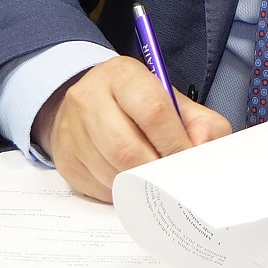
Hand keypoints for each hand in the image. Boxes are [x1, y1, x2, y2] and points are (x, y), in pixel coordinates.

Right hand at [41, 56, 230, 200]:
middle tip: (174, 180)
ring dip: (140, 185)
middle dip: (157, 171)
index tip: (189, 162)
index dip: (175, 143)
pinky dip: (122, 192)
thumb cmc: (140, 105)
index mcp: (123, 75)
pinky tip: (131, 181)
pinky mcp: (65, 159)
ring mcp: (72, 130)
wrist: (91, 105)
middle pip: (127, 149)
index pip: (153, 111)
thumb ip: (201, 123)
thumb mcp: (174, 102)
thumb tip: (203, 150)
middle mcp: (90, 98)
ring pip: (112, 173)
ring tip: (155, 180)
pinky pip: (98, 187)